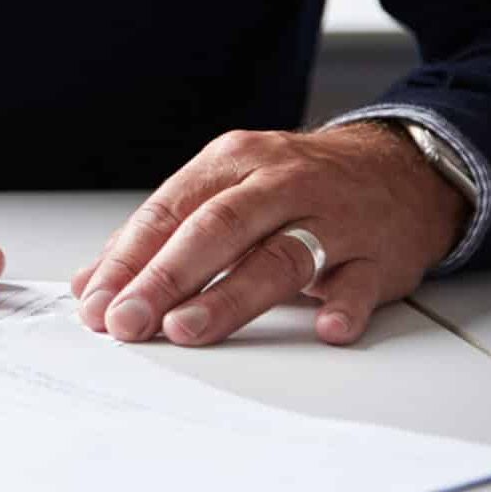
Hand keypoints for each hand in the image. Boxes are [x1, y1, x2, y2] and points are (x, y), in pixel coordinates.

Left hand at [72, 122, 466, 346]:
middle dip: (164, 278)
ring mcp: (332, 218)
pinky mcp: (378, 256)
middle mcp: (278, 184)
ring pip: (277, 256)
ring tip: (186, 329)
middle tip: (128, 321)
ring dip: (228, 297)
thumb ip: (160, 237)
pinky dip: (342, 306)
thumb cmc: (295, 185)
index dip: (128, 259)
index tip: (97, 301)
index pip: (168, 211)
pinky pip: (361, 282)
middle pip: (214, 229)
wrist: (398, 169)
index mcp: (230, 162)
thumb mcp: (225, 190)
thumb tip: (93, 283)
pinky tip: (324, 327)